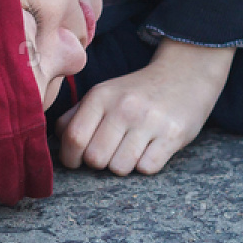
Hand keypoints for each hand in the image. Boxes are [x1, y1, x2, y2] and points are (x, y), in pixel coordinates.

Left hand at [56, 40, 234, 175]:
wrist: (185, 74)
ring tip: (132, 149)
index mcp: (101, 96)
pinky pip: (147, 168)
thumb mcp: (106, 93)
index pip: (73, 138)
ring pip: (120, 168)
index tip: (78, 160)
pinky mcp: (173, 134)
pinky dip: (146, 165)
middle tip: (110, 153)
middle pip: (95, 159)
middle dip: (100, 163)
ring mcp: (150, 121)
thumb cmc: (138, 92)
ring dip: (124, 165)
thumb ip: (77, 114)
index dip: (71, 158)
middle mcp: (124, 107)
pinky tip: (150, 149)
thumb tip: (58, 139)